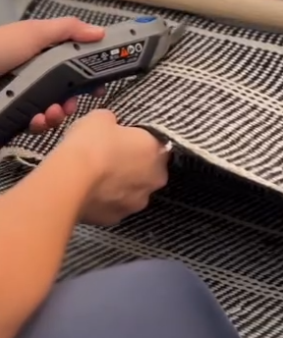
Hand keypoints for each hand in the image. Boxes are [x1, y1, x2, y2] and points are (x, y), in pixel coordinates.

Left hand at [0, 17, 104, 132]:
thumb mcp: (33, 33)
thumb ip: (68, 30)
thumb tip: (100, 32)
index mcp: (38, 55)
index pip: (70, 65)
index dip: (87, 74)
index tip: (100, 86)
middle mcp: (31, 76)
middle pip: (65, 91)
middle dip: (73, 99)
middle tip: (72, 103)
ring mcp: (21, 98)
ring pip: (52, 110)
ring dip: (58, 113)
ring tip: (50, 113)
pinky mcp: (11, 116)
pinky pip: (35, 124)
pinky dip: (40, 123)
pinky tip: (35, 120)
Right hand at [44, 109, 169, 225]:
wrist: (69, 180)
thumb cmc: (91, 144)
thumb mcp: (101, 118)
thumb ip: (112, 122)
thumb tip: (110, 125)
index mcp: (158, 151)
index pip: (156, 145)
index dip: (139, 142)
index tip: (122, 141)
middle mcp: (155, 179)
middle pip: (148, 171)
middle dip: (133, 166)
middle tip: (109, 160)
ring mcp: (137, 202)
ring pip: (132, 191)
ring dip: (120, 186)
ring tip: (96, 178)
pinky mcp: (116, 219)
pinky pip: (113, 207)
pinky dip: (105, 202)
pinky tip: (89, 194)